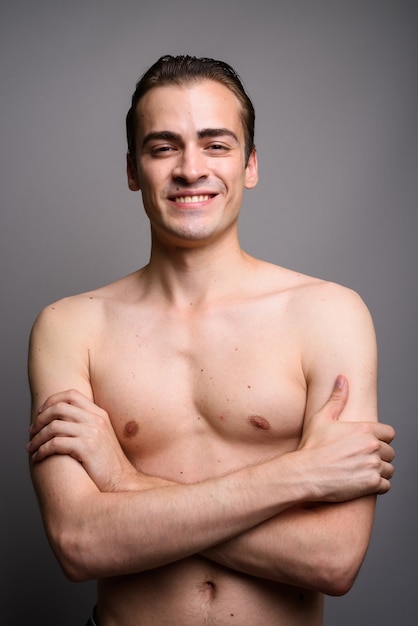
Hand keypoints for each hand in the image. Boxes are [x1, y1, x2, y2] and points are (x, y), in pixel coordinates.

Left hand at [27, 389, 162, 491]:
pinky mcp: (87, 448)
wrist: (121, 481)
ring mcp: (92, 433)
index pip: (71, 395)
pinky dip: (42, 450)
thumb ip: (86, 424)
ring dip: (37, 437)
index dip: (52, 401)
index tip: (41, 413)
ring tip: (31, 447)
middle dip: (40, 418)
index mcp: (100, 414)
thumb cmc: (107, 463)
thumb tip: (59, 420)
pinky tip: (38, 457)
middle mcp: (96, 420)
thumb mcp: (101, 436)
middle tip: (32, 431)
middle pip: (59, 407)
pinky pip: (55, 443)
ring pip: (53, 426)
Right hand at [298, 375, 394, 500]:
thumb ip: (336, 398)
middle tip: (362, 460)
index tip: (369, 445)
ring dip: (379, 471)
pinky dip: (377, 485)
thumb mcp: (322, 418)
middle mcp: (373, 446)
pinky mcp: (372, 484)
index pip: (389, 434)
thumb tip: (342, 379)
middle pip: (390, 452)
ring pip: (389, 470)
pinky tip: (362, 482)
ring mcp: (373, 466)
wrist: (305, 473)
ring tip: (362, 472)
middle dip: (380, 456)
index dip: (381, 439)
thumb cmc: (312, 446)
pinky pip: (385, 485)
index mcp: (364, 429)